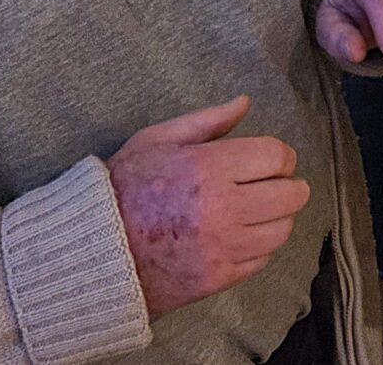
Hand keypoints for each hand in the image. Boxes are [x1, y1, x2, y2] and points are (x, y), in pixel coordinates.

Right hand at [108, 96, 309, 317]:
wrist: (92, 253)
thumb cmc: (122, 190)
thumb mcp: (156, 141)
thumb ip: (206, 121)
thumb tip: (244, 103)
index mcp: (207, 169)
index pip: (276, 157)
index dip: (281, 156)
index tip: (272, 160)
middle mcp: (221, 209)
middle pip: (290, 195)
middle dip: (288, 185)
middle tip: (273, 184)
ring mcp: (222, 248)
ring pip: (282, 229)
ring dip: (277, 217)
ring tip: (257, 210)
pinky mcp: (217, 279)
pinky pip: (262, 260)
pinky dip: (258, 247)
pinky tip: (238, 236)